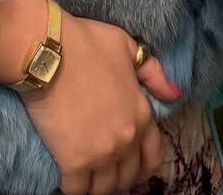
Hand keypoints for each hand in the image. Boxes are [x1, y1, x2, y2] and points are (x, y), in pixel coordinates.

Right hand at [21, 11, 178, 194]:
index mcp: (141, 115)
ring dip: (97, 186)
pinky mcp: (74, 162)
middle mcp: (127, 140)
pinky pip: (77, 191)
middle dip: (119, 177)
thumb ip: (152, 72)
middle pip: (128, 177)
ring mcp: (102, 154)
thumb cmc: (85, 43)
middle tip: (105, 171)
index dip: (142, 166)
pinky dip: (73, 189)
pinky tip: (68, 179)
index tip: (129, 166)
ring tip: (87, 177)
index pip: (153, 157)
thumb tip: (174, 94)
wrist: (48, 51)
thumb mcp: (127, 47)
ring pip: (106, 189)